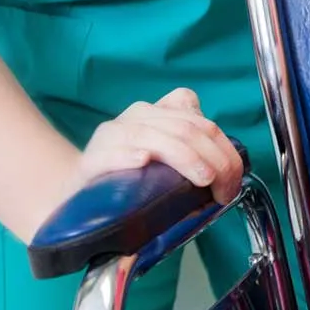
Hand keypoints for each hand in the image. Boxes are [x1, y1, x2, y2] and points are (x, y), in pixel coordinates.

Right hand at [70, 88, 246, 205]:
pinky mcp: (90, 160)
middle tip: (224, 190)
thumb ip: (193, 159)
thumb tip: (228, 179)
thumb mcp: (165, 163)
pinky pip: (111, 153)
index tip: (234, 178)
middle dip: (213, 159)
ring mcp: (113, 135)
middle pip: (185, 128)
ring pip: (154, 136)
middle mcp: (138, 117)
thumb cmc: (128, 180)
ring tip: (203, 179)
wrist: (76, 196)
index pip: (200, 120)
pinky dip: (128, 156)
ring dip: (184, 158)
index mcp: (159, 114)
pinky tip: (142, 162)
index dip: (223, 147)